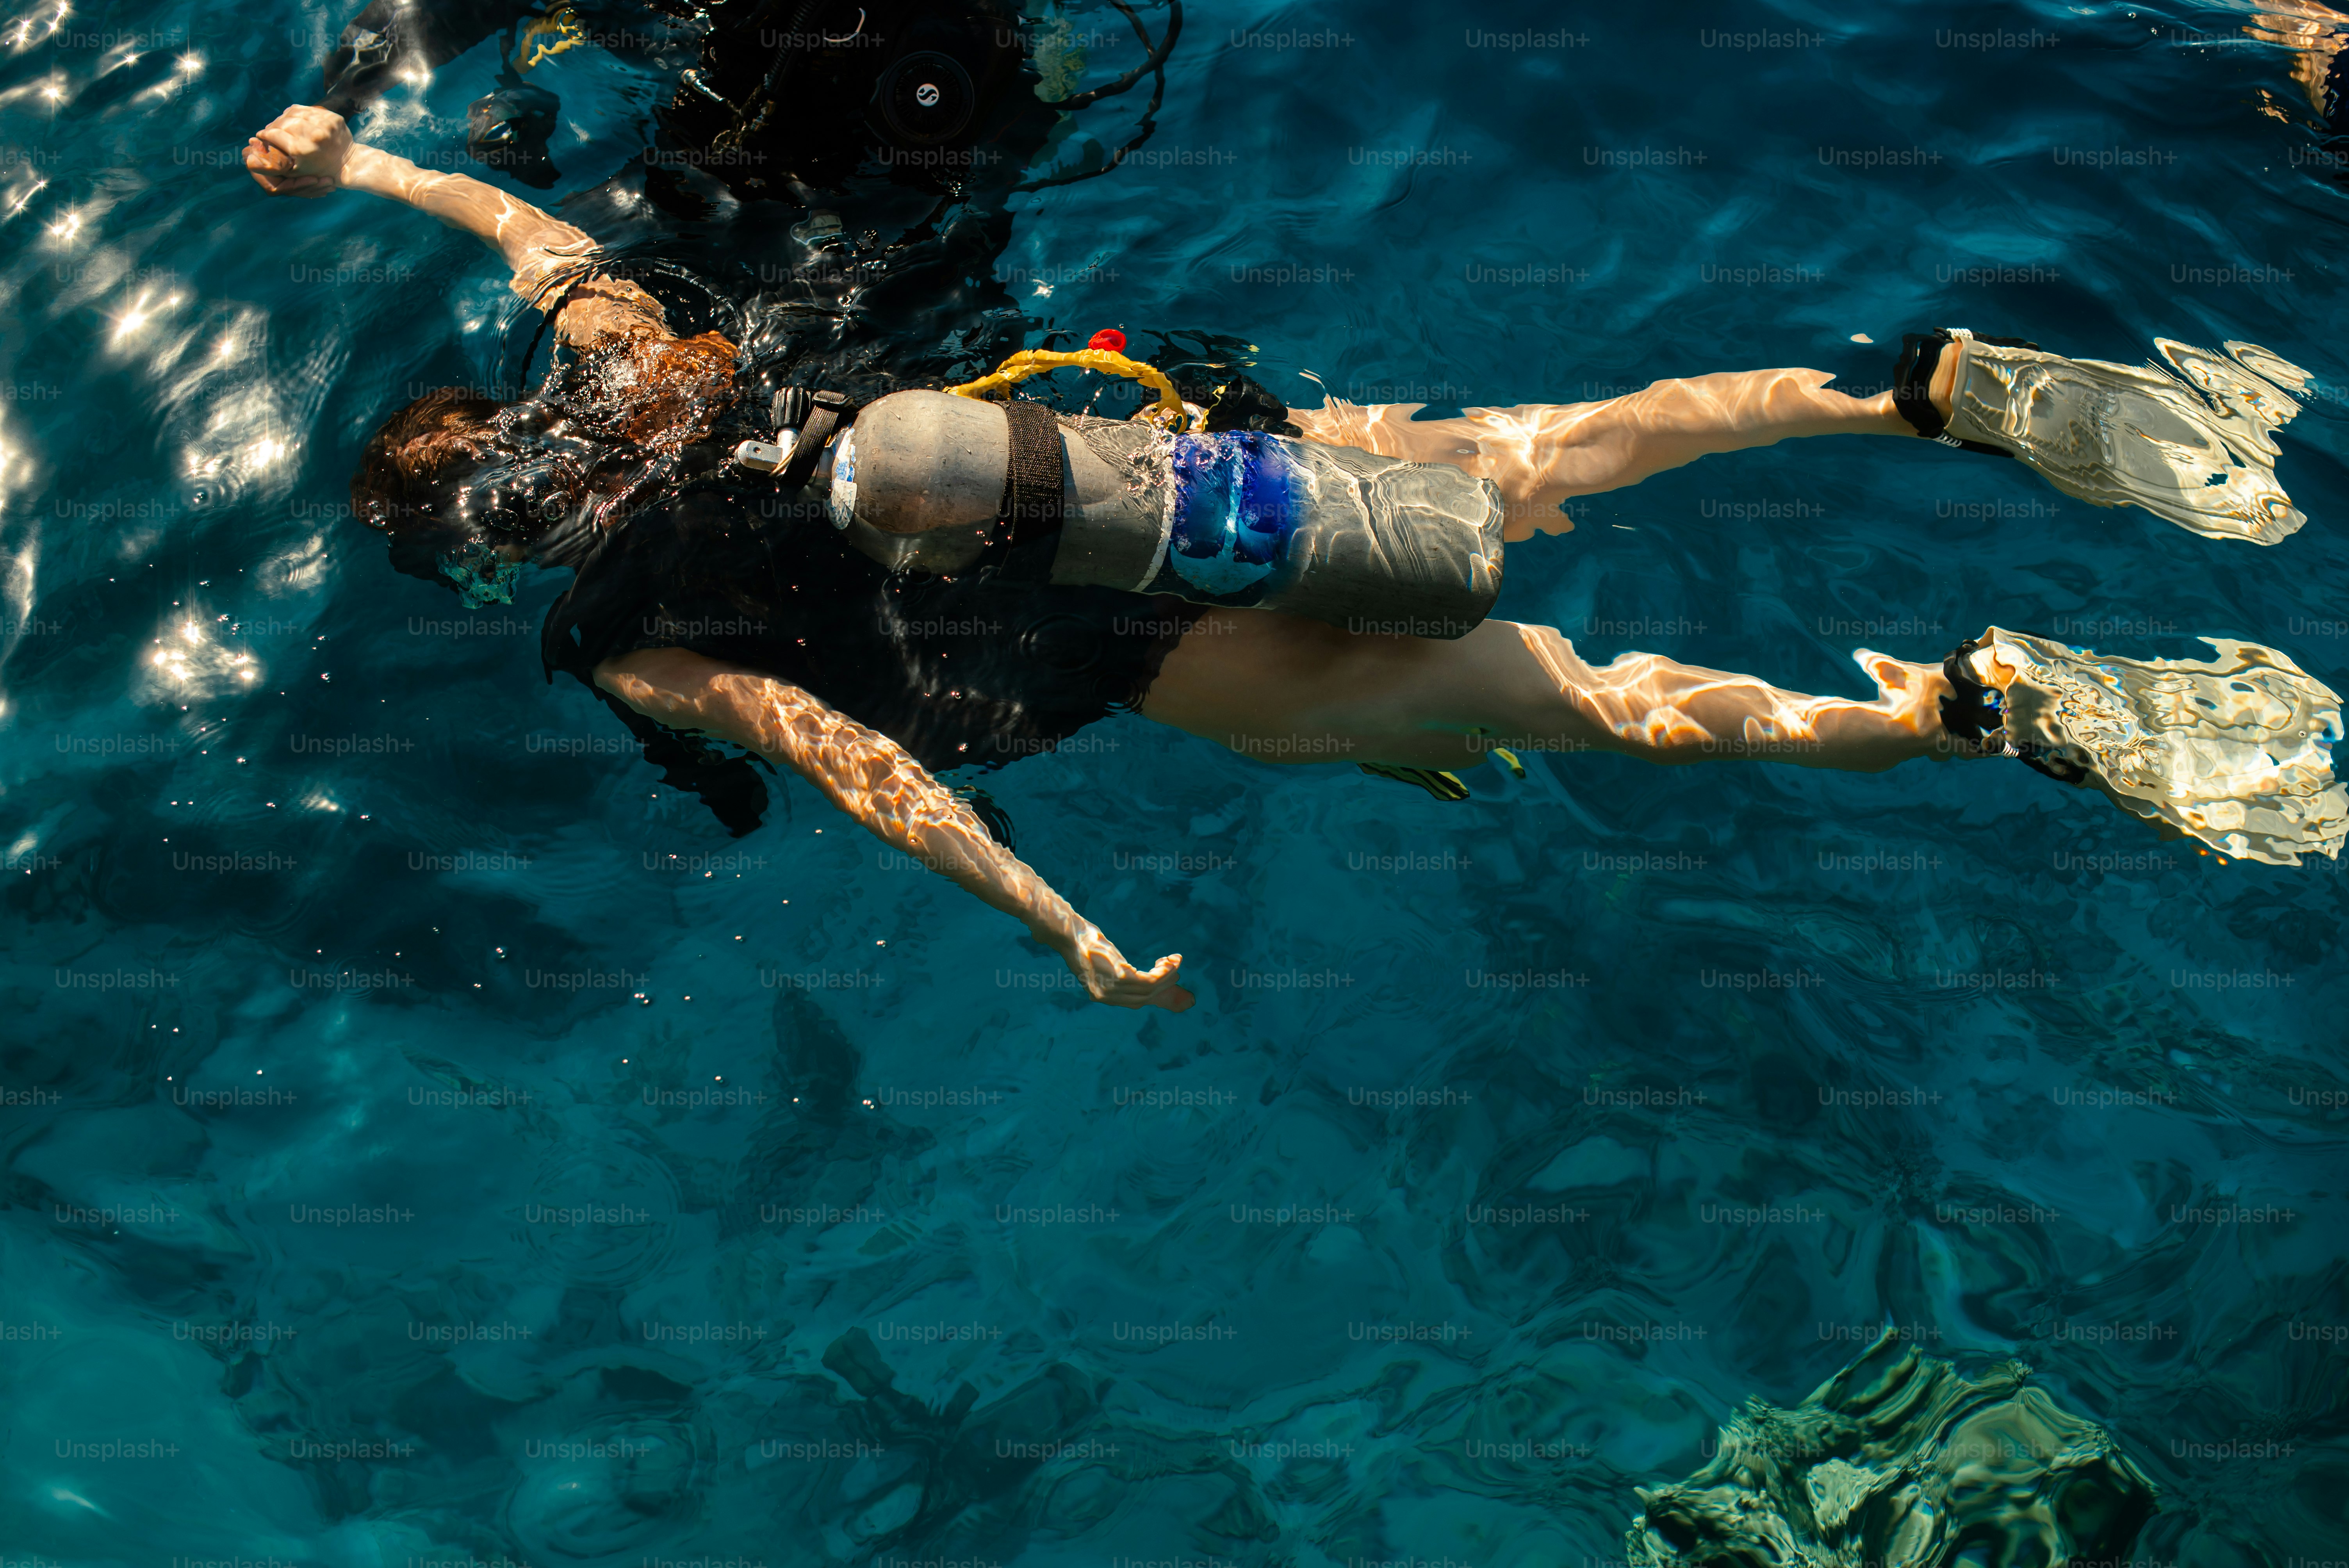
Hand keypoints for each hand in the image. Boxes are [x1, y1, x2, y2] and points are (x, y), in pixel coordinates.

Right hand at [244, 105, 353, 197]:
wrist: (349, 164)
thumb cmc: (319, 171)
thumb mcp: (294, 171)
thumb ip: (272, 161)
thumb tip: (249, 149)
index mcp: (301, 149)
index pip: (274, 134)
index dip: (264, 135)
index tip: (260, 135)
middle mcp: (313, 135)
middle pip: (282, 122)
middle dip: (274, 126)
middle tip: (270, 129)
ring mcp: (325, 124)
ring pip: (294, 113)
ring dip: (284, 118)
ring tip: (281, 124)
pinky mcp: (333, 117)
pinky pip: (308, 110)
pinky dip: (299, 114)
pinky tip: (295, 119)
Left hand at [1054, 924, 1193, 1011]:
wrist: (1069, 935)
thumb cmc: (1085, 944)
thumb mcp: (1101, 963)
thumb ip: (1116, 973)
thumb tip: (1131, 974)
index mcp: (1102, 996)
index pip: (1136, 1001)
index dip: (1156, 992)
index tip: (1168, 979)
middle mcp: (1107, 997)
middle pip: (1146, 997)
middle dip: (1166, 983)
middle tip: (1176, 969)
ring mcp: (1113, 989)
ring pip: (1151, 989)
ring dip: (1168, 975)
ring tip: (1175, 962)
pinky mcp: (1120, 977)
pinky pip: (1150, 980)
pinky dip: (1164, 971)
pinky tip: (1169, 961)